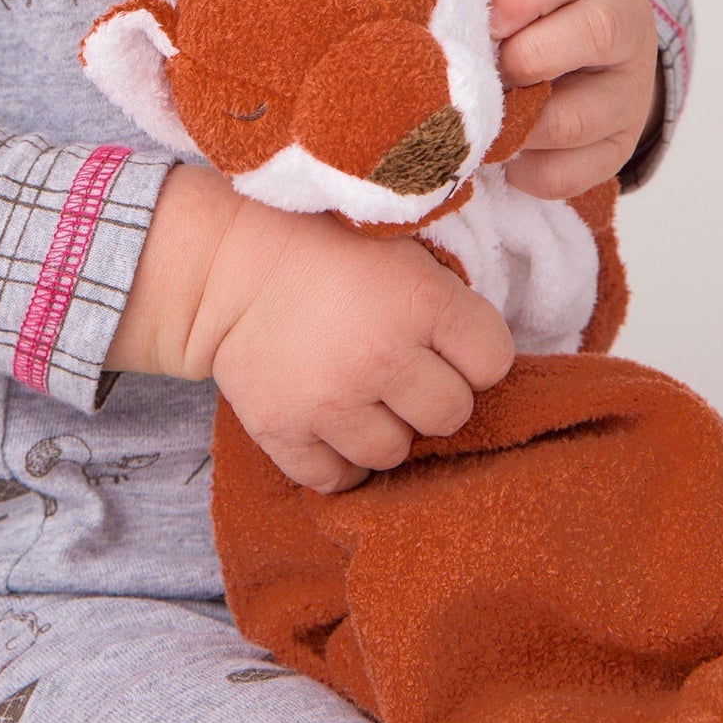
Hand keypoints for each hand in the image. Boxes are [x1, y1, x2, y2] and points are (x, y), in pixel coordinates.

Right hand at [105, 164, 512, 492]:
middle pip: (451, 415)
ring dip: (385, 427)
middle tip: (401, 366)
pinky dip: (339, 458)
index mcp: (419, 300)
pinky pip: (340, 479)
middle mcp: (381, 357)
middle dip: (432, 391)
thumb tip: (483, 353)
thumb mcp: (399, 243)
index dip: (474, 351)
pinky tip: (331, 420)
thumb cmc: (323, 244)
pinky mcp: (285, 434)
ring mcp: (331, 403)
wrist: (228, 261)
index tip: (446, 339)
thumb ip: (445, 295)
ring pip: (396, 453)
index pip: (494, 362)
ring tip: (360, 389)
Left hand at [488, 0, 662, 198]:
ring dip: (515, 122)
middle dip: (526, 55)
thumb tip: (427, 1)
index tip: (487, 15)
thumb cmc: (531, 7)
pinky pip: (569, 174)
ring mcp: (628, 95)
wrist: (586, 57)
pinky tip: (497, 150)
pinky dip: (521, 168)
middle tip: (481, 68)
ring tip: (476, 115)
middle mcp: (628, 29)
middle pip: (595, 34)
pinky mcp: (616, 150)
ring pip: (577, 117)